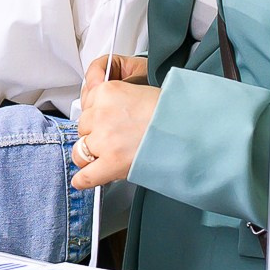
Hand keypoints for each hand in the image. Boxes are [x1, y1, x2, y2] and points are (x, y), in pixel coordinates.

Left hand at [71, 60, 157, 189]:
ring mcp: (105, 138)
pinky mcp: (111, 161)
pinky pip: (86, 175)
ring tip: (109, 154)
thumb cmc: (169, 111)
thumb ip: (110, 98)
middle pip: (82, 127)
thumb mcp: (135, 90)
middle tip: (115, 137)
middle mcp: (102, 113)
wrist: (189, 128)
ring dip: (92, 154)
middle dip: (95, 133)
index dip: (95, 113)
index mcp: (107, 91)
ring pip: (80, 150)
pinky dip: (84, 180)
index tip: (101, 119)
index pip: (85, 103)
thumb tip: (91, 103)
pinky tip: (84, 180)